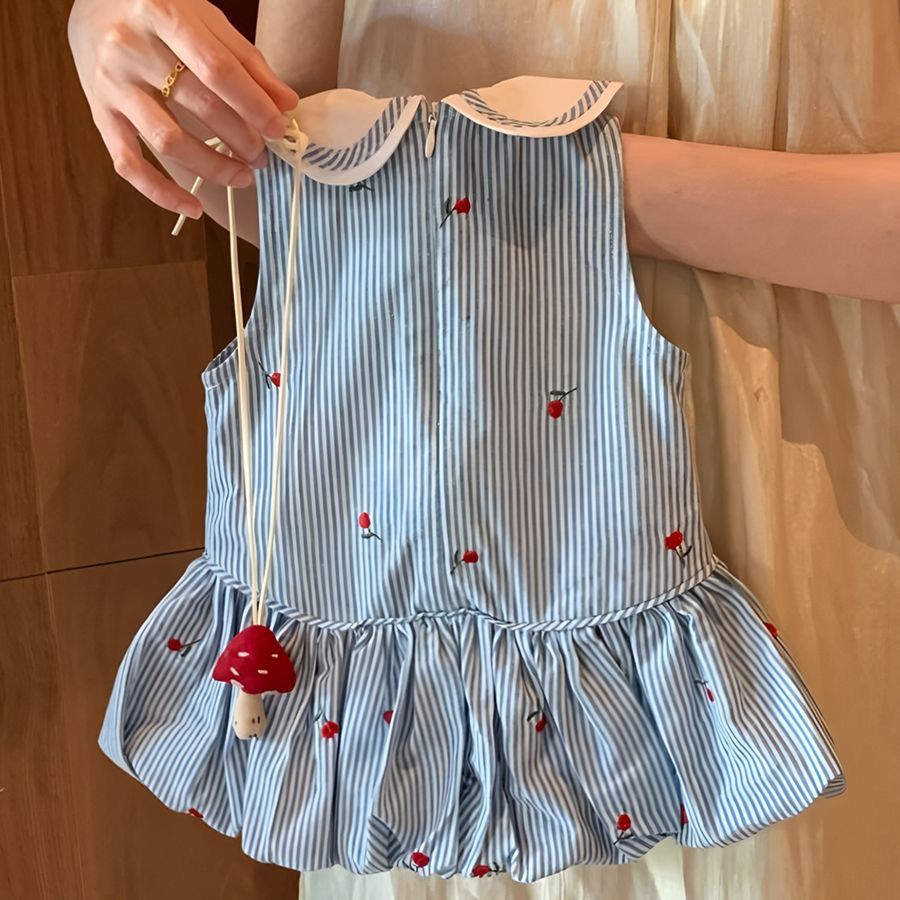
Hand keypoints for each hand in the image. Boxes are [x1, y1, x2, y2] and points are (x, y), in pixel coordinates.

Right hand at [67, 0, 300, 218]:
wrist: (94, 6)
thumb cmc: (161, 14)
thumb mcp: (206, 20)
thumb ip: (247, 61)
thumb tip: (287, 103)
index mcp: (162, 13)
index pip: (217, 69)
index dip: (253, 104)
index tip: (279, 129)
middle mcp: (131, 47)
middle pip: (198, 105)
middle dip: (241, 138)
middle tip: (263, 156)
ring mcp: (112, 84)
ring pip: (168, 140)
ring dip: (213, 167)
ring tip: (243, 176)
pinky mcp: (100, 115)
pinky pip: (129, 164)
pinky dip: (162, 193)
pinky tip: (193, 208)